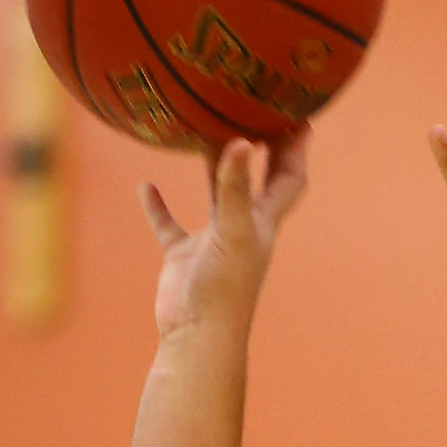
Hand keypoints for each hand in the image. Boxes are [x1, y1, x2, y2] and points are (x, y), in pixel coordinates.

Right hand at [141, 134, 308, 346]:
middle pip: (255, 179)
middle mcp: (241, 228)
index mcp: (262, 223)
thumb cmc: (224, 292)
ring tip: (202, 126)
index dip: (296, 150)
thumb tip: (241, 141)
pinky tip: (146, 185)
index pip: (288, 179)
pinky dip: (159, 206)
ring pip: (214, 195)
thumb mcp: (232, 232)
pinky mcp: (183, 257)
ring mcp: (212, 242)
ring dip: (211, 166)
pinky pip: (169, 225)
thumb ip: (234, 188)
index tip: (300, 115)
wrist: (196, 339)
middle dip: (260, 146)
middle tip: (255, 108)